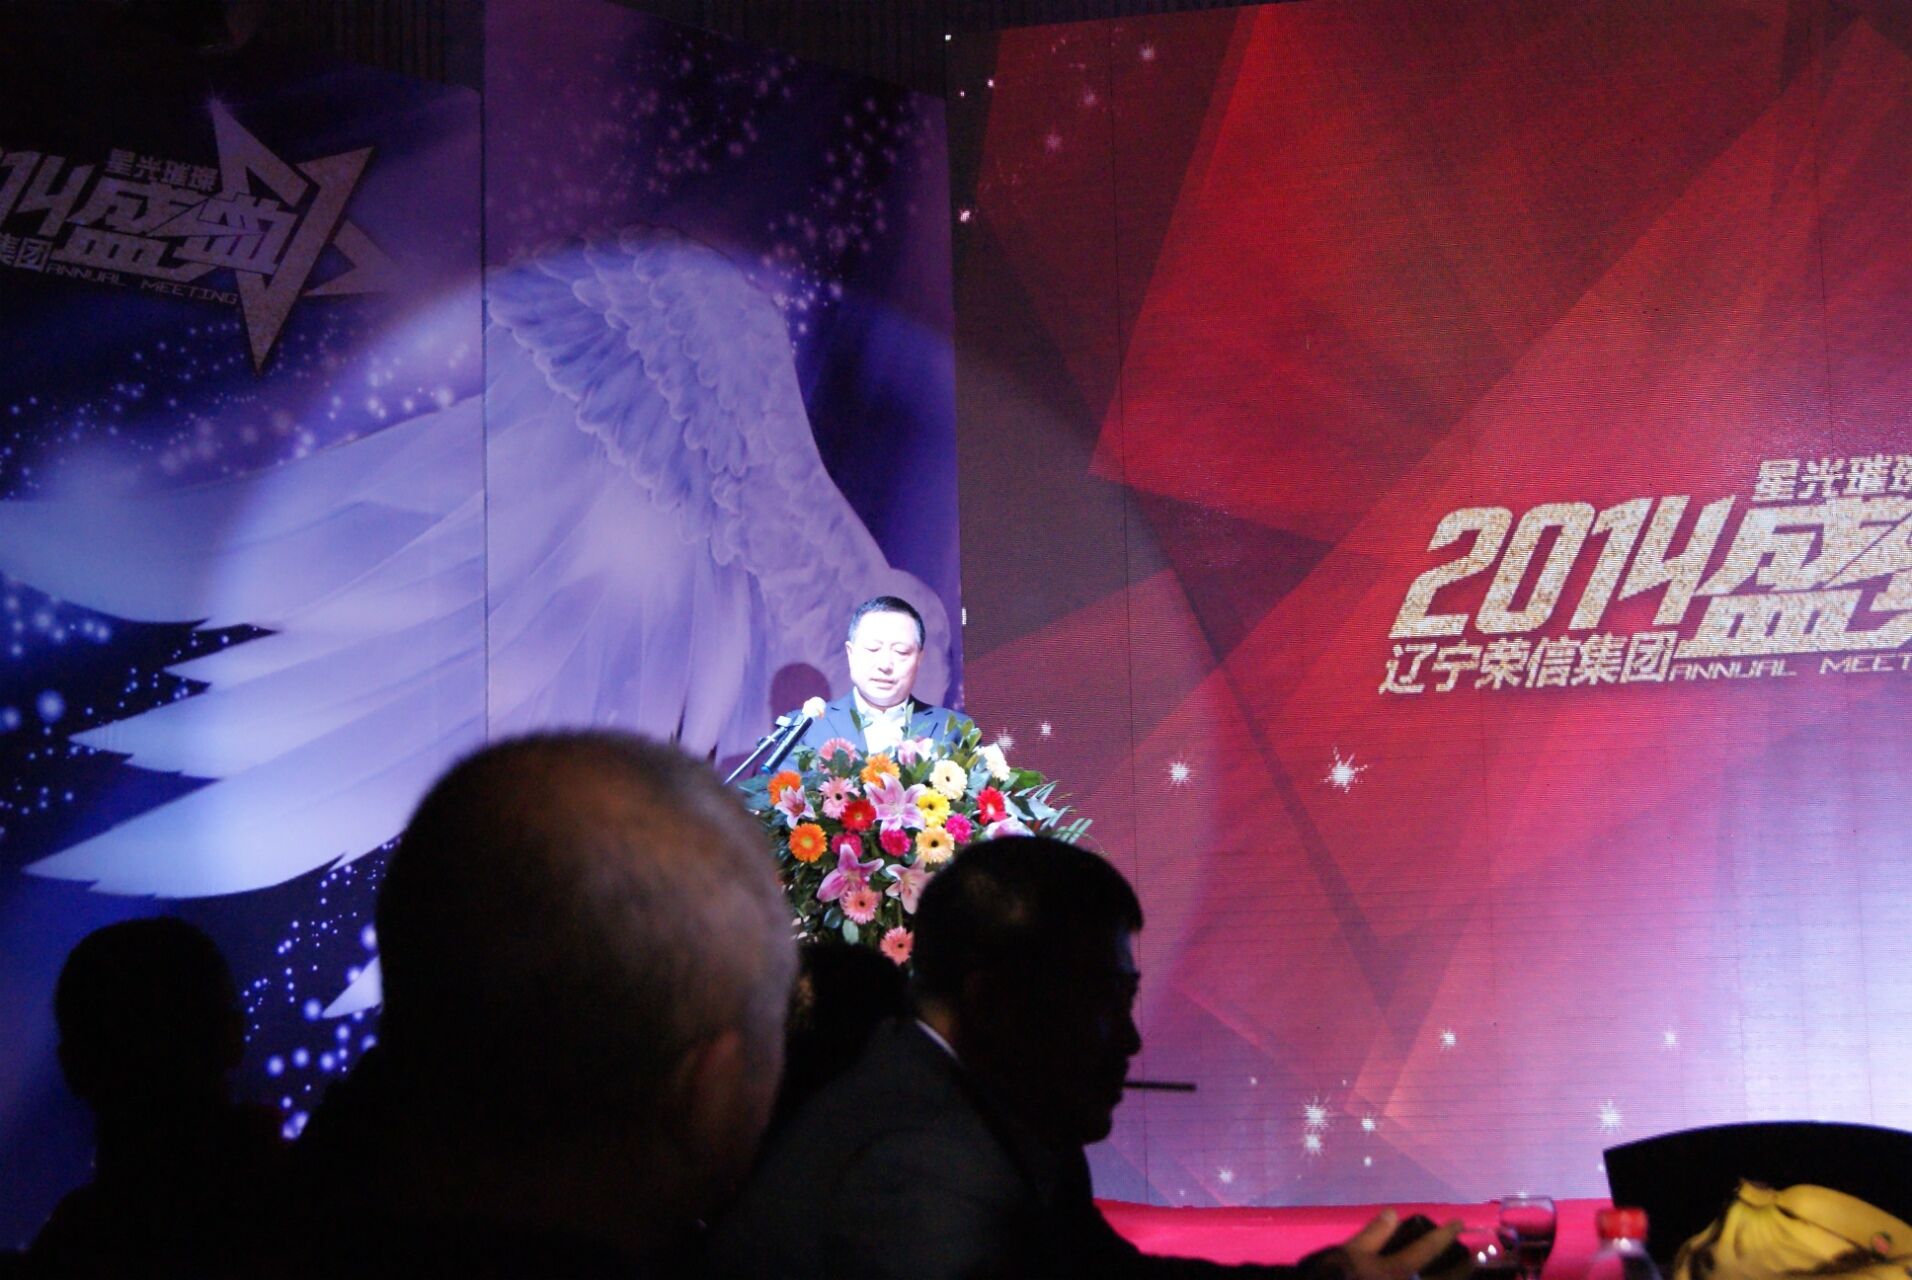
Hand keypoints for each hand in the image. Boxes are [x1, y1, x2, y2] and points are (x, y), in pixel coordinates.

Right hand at [1299, 1210, 1471, 1279]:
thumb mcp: (1350, 1252)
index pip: (1429, 1248)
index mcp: (1399, 1270)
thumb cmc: (1338, 1276)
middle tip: (1474, 1256)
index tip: (1460, 1222)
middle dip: (1463, 1266)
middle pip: (1447, 1278)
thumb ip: (1374, 1233)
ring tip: (1462, 1272)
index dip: (1446, 1233)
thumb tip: (1393, 1213)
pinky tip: (1439, 1279)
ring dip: (1455, 1279)